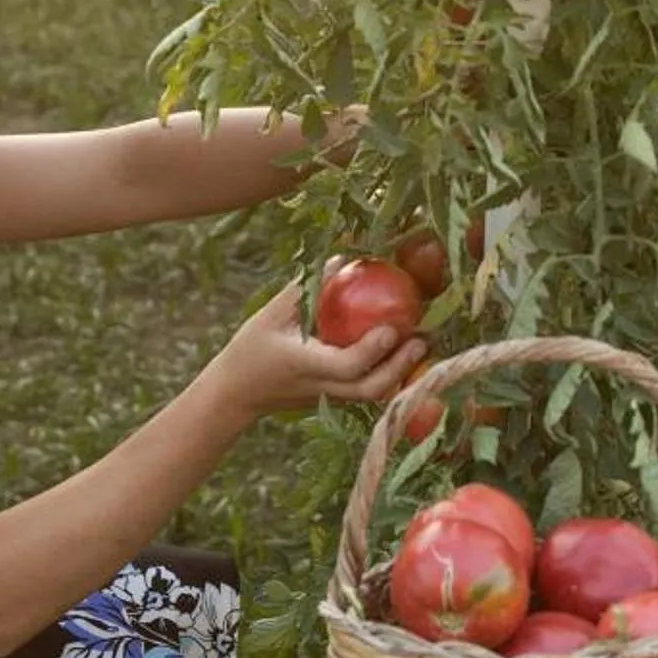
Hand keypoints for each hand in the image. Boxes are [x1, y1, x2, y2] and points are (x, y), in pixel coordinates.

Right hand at [206, 277, 430, 425]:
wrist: (236, 393)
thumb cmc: (251, 348)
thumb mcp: (272, 314)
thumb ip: (306, 290)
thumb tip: (340, 259)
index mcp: (305, 365)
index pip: (347, 365)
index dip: (373, 350)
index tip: (393, 328)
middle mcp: (321, 386)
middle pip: (370, 389)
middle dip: (400, 368)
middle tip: (421, 340)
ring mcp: (329, 397)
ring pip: (373, 394)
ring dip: (399, 373)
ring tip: (419, 344)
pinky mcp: (332, 399)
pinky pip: (366, 390)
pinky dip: (387, 375)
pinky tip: (400, 353)